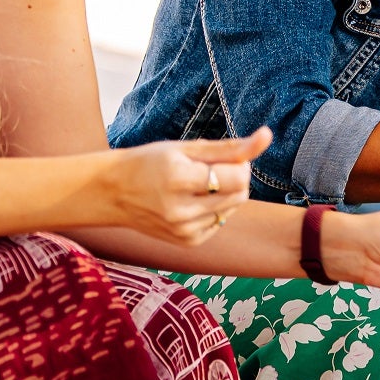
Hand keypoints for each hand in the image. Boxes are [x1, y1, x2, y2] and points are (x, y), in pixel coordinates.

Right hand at [104, 128, 267, 244]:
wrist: (112, 193)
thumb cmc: (149, 163)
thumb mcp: (185, 148)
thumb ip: (229, 147)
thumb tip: (266, 137)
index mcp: (179, 179)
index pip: (238, 177)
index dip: (240, 164)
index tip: (225, 157)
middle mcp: (181, 210)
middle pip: (240, 194)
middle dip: (235, 178)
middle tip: (210, 169)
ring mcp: (184, 231)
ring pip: (232, 209)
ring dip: (225, 194)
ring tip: (197, 185)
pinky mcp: (187, 243)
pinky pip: (219, 222)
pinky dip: (213, 210)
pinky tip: (190, 202)